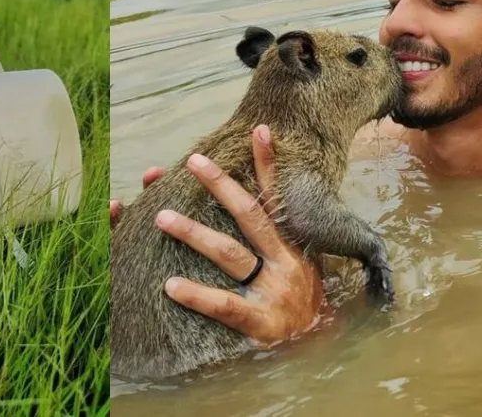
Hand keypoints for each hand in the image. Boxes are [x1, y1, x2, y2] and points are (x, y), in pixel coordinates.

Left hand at [112, 125, 325, 346]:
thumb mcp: (296, 267)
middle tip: (191, 161)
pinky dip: (196, 294)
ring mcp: (272, 291)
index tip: (258, 130)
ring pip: (229, 254)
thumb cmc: (299, 304)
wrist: (321, 351)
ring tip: (160, 216)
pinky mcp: (260, 323)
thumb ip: (273, 241)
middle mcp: (283, 263)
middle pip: (249, 215)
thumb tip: (241, 207)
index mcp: (291, 247)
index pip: (276, 198)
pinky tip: (170, 285)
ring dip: (193, 232)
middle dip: (220, 185)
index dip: (269, 164)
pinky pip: (223, 305)